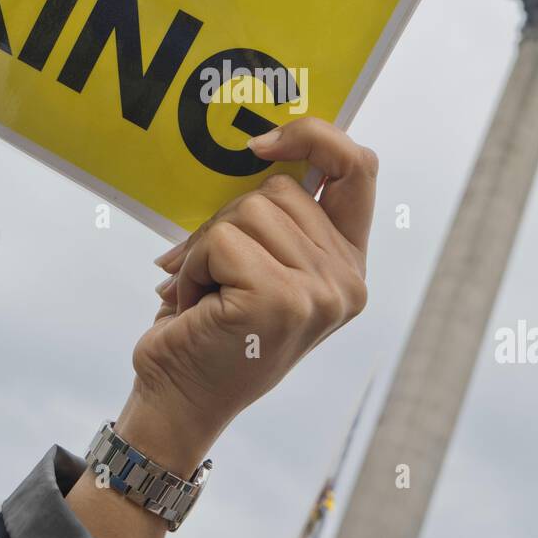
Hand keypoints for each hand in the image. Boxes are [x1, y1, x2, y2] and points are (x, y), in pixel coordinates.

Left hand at [122, 117, 377, 471]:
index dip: (315, 136)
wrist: (179, 401)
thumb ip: (278, 216)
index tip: (261, 144)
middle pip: (282, 188)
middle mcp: (347, 281)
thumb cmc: (210, 328)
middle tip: (211, 273)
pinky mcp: (281, 299)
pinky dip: (192, 266)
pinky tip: (194, 307)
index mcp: (349, 265)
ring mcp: (320, 293)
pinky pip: (222, 238)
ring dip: (206, 247)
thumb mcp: (258, 263)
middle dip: (229, 219)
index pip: (358, 168)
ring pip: (249, 209)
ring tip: (205, 295)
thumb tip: (262, 142)